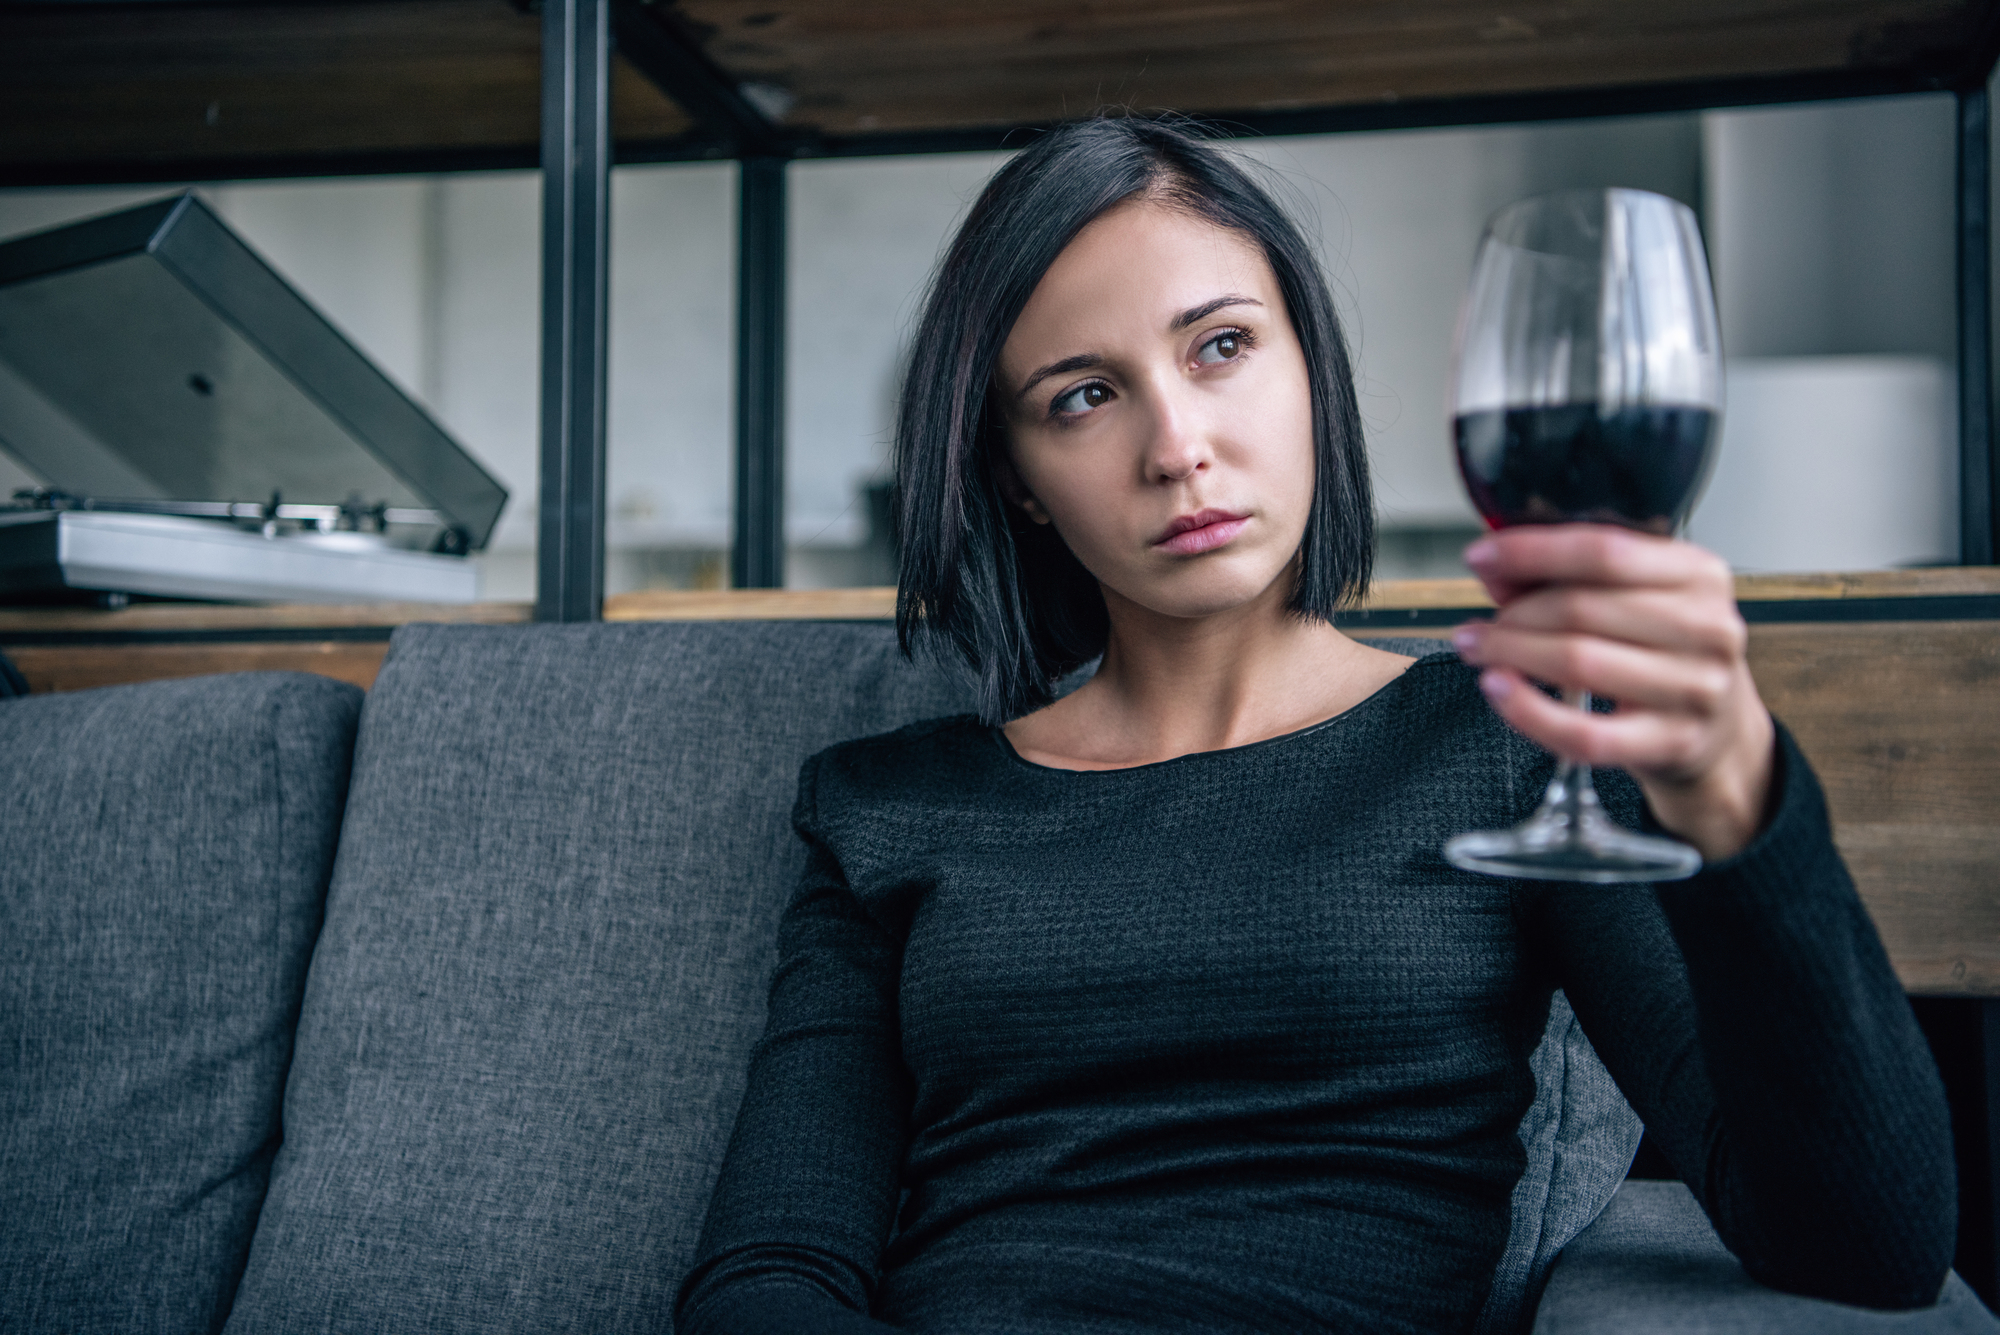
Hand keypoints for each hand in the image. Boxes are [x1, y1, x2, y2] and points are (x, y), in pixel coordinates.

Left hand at [1450, 524, 1776, 862]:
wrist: (1718, 730)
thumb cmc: (1665, 653)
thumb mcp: (1633, 599)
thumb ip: (1563, 576)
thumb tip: (1494, 565)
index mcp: (1699, 574)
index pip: (1604, 550)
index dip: (1531, 551)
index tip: (1481, 555)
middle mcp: (1707, 627)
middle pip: (1582, 608)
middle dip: (1513, 614)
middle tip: (1479, 625)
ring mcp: (1695, 688)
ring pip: (1578, 662)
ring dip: (1511, 654)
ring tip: (1481, 651)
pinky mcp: (1672, 741)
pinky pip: (1584, 732)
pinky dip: (1529, 711)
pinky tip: (1499, 690)